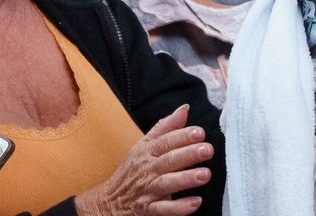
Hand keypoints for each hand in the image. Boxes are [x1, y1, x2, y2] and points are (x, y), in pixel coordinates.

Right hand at [75, 104, 214, 215]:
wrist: (108, 202)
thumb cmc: (131, 170)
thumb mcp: (143, 145)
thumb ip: (165, 127)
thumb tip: (185, 109)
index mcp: (147, 152)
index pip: (165, 141)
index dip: (182, 136)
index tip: (199, 132)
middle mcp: (148, 170)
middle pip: (168, 160)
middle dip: (188, 154)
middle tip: (207, 150)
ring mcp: (148, 190)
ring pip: (167, 184)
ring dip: (186, 179)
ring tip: (205, 174)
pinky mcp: (148, 209)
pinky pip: (163, 209)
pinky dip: (179, 207)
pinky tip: (195, 202)